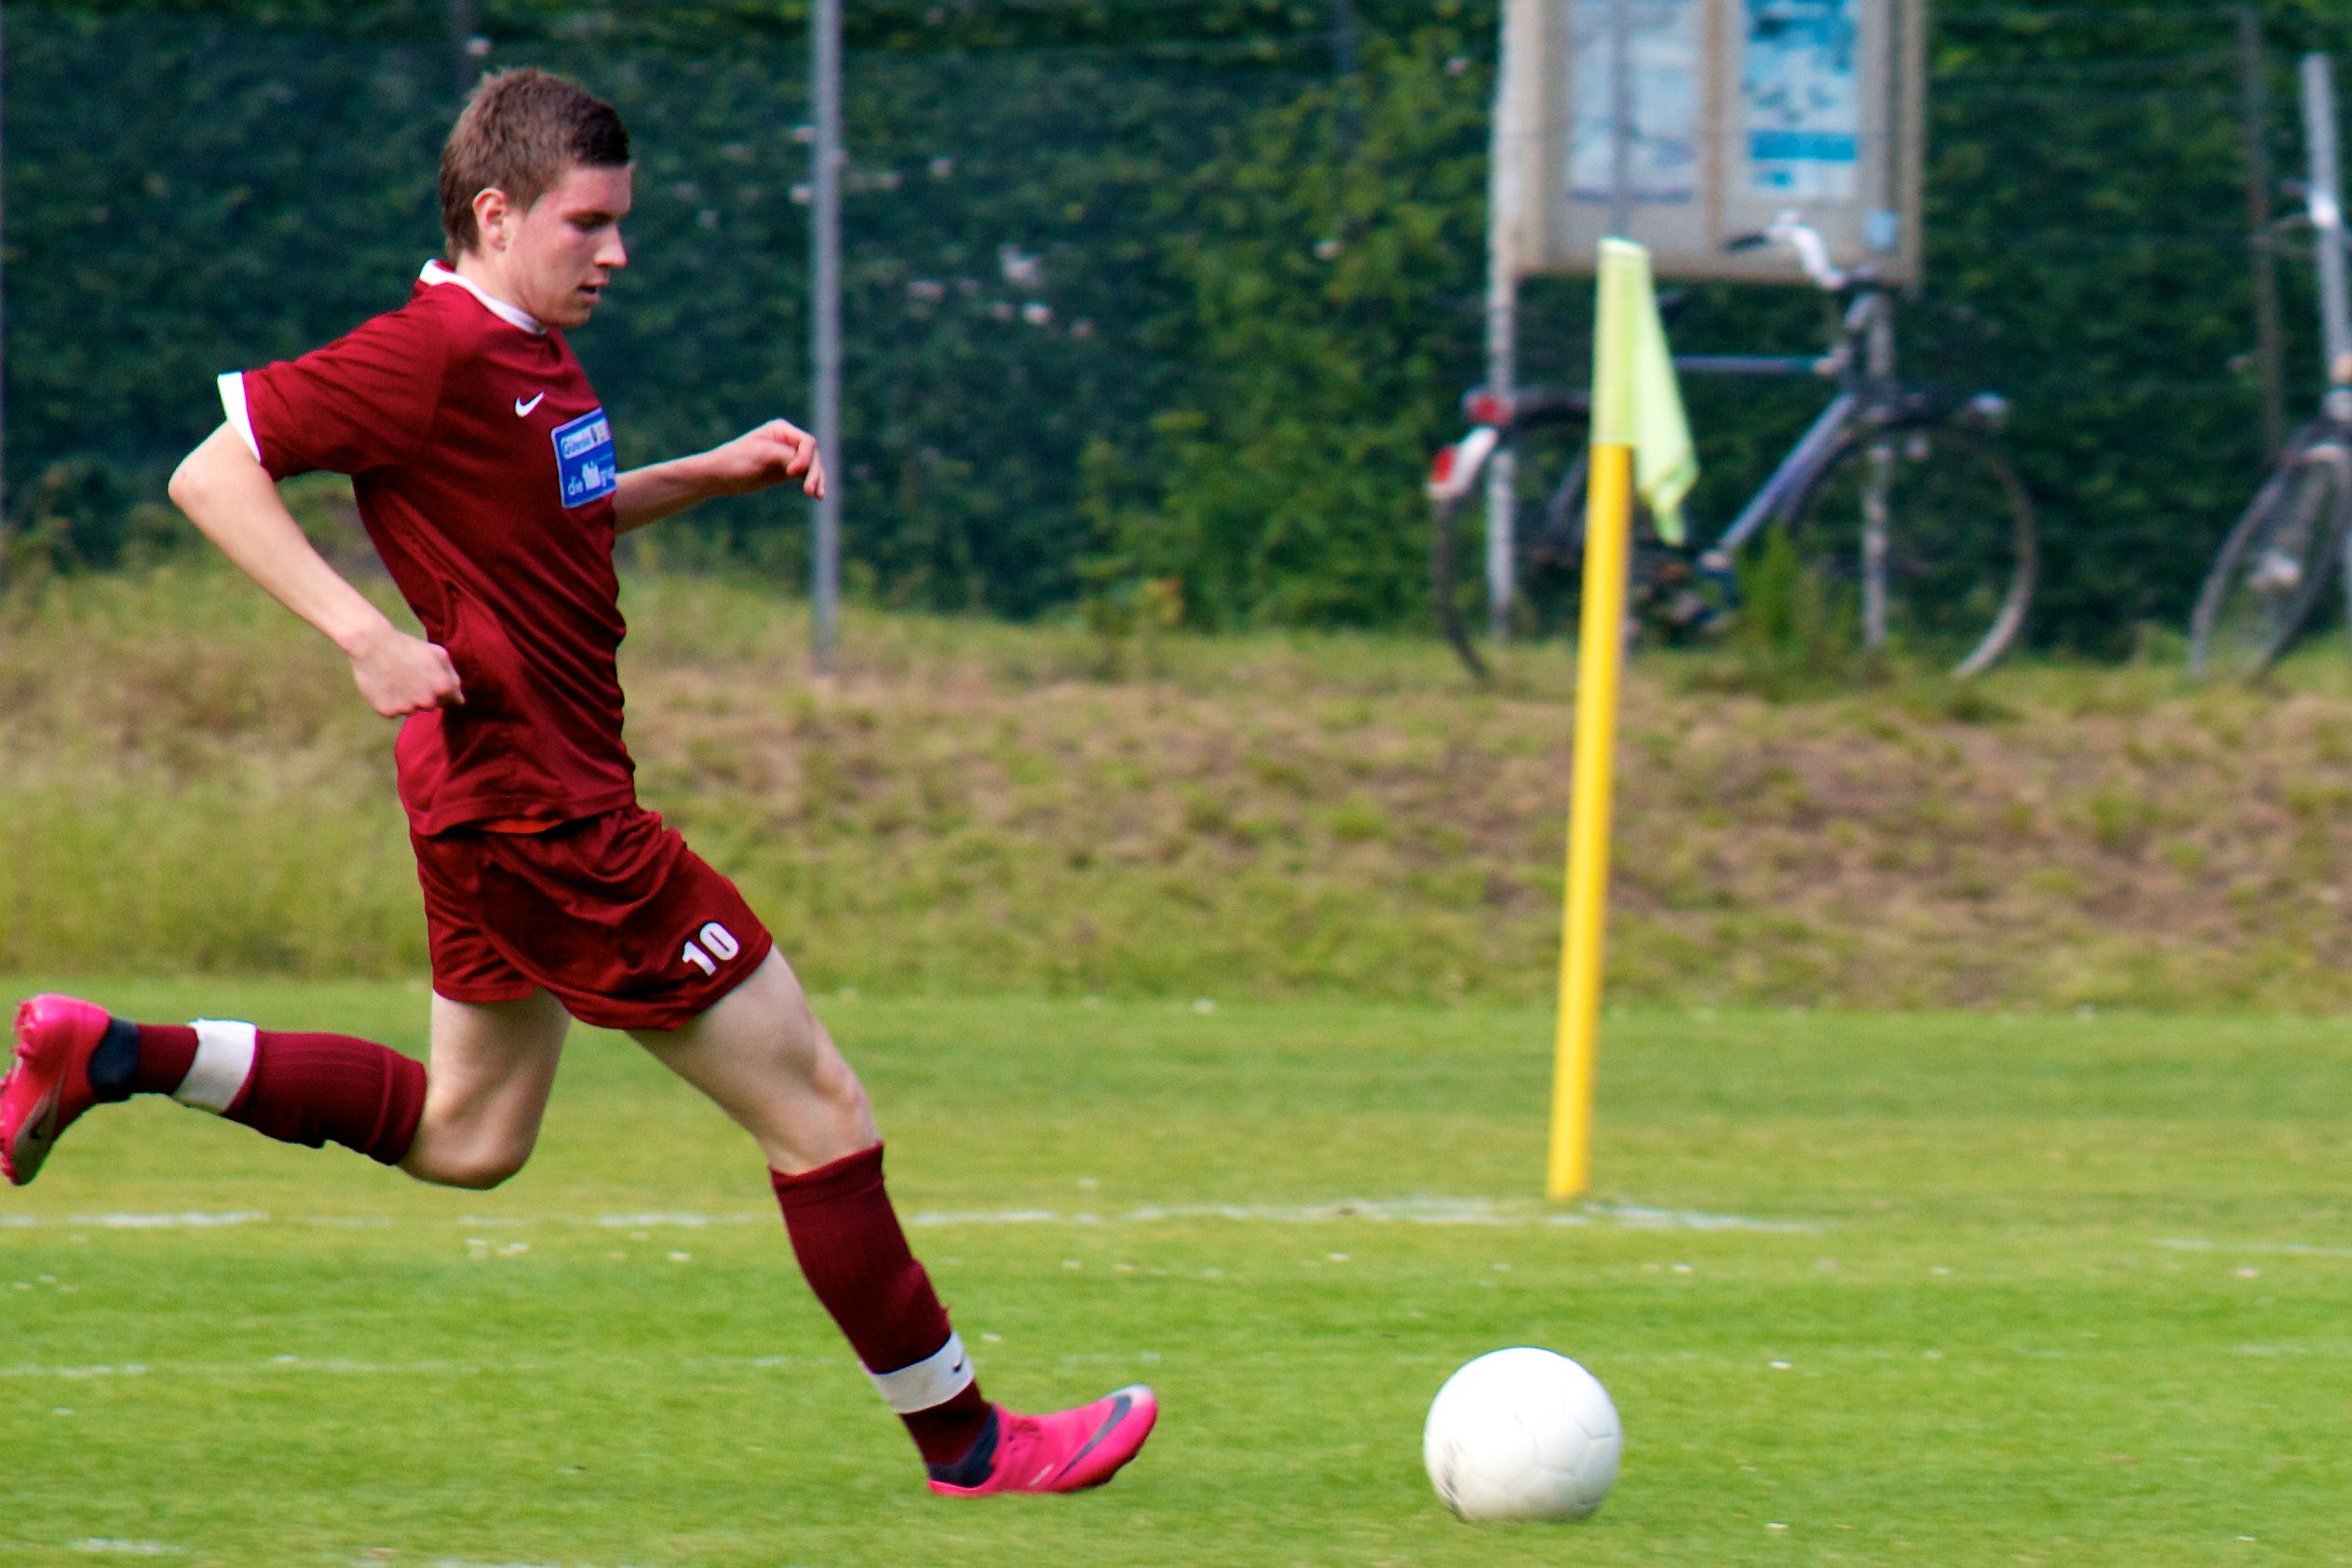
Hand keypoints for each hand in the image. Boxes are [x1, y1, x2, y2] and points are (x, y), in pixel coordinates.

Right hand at [347, 621, 464, 717]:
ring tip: (395, 679)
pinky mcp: (388, 712)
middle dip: (424, 695)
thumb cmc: (407, 646)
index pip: (449, 698)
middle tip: (409, 676)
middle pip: (430, 706)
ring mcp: (407, 709)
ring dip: (407, 700)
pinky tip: (385, 686)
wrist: (371, 644)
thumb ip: (452, 677)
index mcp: (443, 688)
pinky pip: (393, 712)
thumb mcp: (438, 654)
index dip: (437, 687)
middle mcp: (428, 702)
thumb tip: (460, 700)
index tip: (426, 677)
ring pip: (411, 710)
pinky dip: (390, 703)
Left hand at [703, 418, 826, 499]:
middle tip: (810, 492)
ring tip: (818, 496)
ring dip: (817, 480)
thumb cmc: (735, 461)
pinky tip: (818, 496)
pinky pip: (806, 476)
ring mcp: (788, 457)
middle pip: (812, 455)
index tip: (791, 472)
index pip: (806, 442)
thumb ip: (786, 456)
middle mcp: (787, 441)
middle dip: (814, 472)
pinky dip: (812, 484)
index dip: (805, 457)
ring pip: (812, 467)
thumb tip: (807, 466)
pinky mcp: (786, 472)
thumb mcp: (761, 455)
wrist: (718, 476)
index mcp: (780, 429)